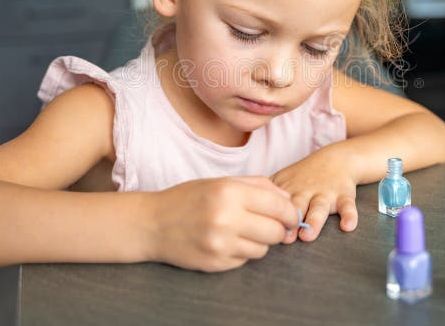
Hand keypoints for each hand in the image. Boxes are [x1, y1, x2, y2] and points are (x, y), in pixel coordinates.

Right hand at [146, 176, 299, 271]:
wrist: (153, 224)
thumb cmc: (190, 198)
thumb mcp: (222, 182)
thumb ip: (258, 185)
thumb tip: (288, 199)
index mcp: (229, 192)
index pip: (279, 206)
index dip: (291, 212)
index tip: (291, 215)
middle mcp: (226, 218)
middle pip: (276, 232)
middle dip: (278, 229)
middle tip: (271, 224)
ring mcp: (220, 244)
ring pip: (263, 249)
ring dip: (260, 241)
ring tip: (243, 230)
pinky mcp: (215, 263)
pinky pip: (245, 260)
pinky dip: (242, 251)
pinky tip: (228, 241)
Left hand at [270, 144, 357, 243]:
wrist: (337, 159)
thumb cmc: (305, 176)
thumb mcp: (283, 180)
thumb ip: (264, 196)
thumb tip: (239, 213)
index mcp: (289, 190)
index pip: (275, 204)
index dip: (269, 215)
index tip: (261, 229)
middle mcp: (306, 191)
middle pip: (296, 206)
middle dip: (289, 221)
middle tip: (283, 238)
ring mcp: (325, 194)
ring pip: (319, 207)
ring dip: (314, 221)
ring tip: (308, 236)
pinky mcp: (344, 196)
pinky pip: (348, 206)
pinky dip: (349, 216)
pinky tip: (347, 226)